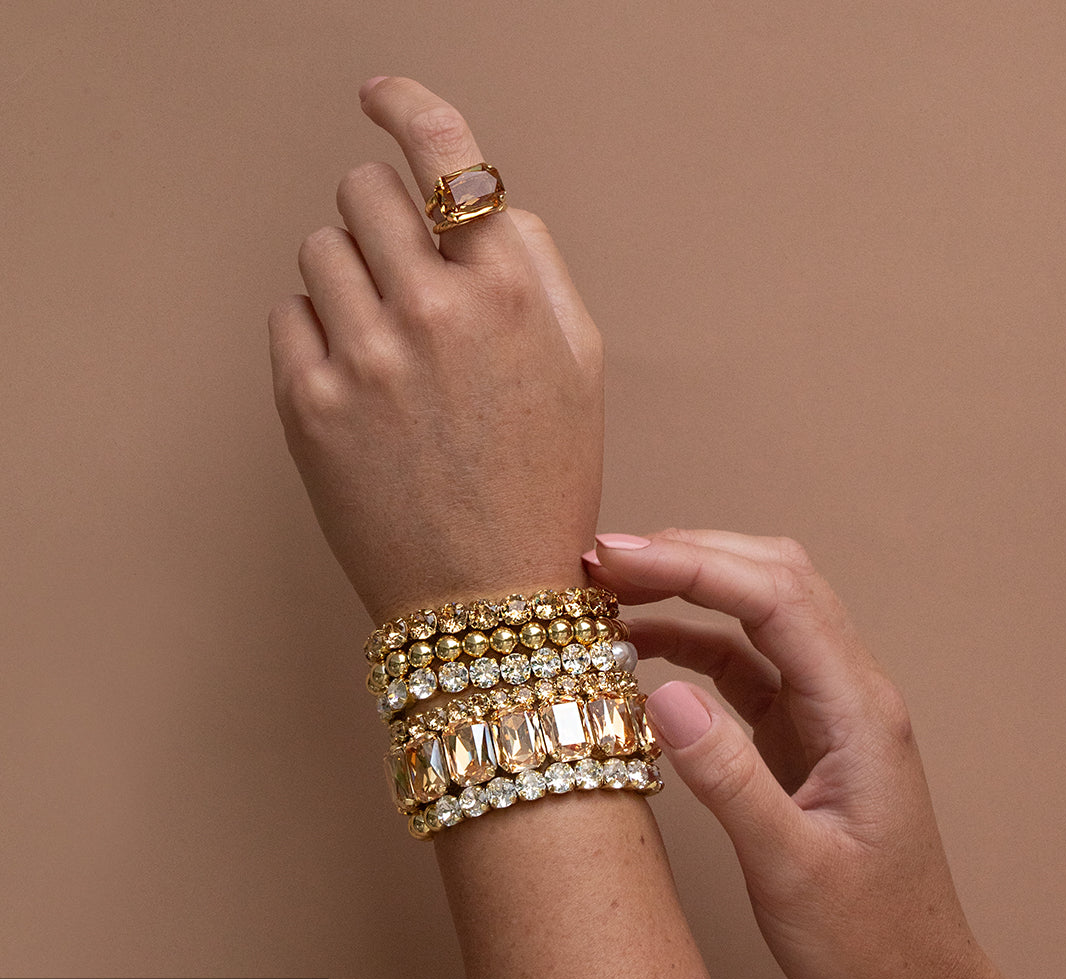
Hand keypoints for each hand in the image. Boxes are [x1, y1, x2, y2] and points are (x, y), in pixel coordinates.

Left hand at [269, 77, 603, 623]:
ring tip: (387, 348)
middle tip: (403, 279)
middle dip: (382, 220)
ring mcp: (363, 357)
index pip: (447, 155)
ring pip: (320, 248)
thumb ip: (533, 265)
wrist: (488, 599)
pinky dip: (316, 334)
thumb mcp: (580, 366)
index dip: (407, 106)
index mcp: (508, 292)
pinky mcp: (307, 405)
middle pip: (364, 192)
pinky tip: (357, 385)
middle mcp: (433, 311)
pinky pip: (287, 314)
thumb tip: (477, 202)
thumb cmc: (542, 484)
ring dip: (349, 279)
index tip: (378, 95)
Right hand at [585, 529, 1065, 978]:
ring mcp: (823, 708)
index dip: (693, 565)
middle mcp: (847, 693)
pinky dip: (689, 640)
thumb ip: (728, 779)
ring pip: (756, 611)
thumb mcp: (792, 869)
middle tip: (602, 563)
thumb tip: (660, 693)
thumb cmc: (870, 944)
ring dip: (686, 588)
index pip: (777, 599)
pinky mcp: (798, 730)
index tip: (618, 560)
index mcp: (858, 711)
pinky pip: (741, 660)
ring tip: (610, 590)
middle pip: (771, 580)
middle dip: (687, 556)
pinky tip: (640, 646)